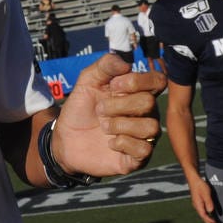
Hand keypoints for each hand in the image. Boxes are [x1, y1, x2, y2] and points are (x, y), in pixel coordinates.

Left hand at [53, 56, 165, 177]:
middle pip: (149, 102)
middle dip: (119, 105)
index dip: (136, 81)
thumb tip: (126, 64)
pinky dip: (123, 143)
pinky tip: (110, 143)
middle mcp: (146, 113)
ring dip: (120, 124)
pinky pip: (144, 149)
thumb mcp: (87, 81)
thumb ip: (105, 65)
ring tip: (104, 127)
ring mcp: (143, 136)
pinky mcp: (137, 157)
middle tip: (100, 110)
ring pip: (150, 127)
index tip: (113, 85)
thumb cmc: (80, 109)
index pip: (158, 80)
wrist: (65, 140)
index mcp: (138, 92)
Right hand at [187, 174, 220, 222]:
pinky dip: (207, 214)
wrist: (194, 179)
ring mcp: (197, 204)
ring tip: (214, 222)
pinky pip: (203, 210)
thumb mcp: (206, 193)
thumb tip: (211, 211)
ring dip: (208, 219)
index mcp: (198, 205)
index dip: (210, 221)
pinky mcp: (198, 201)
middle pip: (203, 217)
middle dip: (209, 222)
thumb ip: (208, 202)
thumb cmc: (200, 185)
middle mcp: (197, 206)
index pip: (204, 216)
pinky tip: (210, 214)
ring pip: (203, 214)